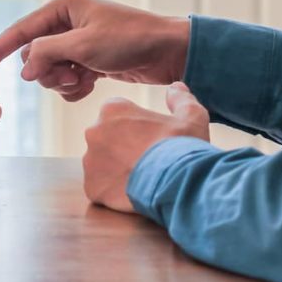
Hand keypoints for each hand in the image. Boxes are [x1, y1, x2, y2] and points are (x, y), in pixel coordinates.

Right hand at [0, 0, 190, 101]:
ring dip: (62, 81)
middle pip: (33, 56)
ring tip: (84, 78)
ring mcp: (77, 43)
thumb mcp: (84, 45)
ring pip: (49, 72)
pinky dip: (75, 87)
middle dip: (47, 71)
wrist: (167, 53)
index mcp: (63, 6)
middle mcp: (67, 22)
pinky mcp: (88, 61)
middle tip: (71, 73)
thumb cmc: (130, 40)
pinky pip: (66, 81)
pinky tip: (92, 83)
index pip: (19, 31)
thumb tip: (26, 70)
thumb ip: (47, 53)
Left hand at [83, 82, 209, 211]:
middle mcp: (94, 132)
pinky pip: (101, 188)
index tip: (151, 139)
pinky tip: (134, 193)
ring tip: (142, 179)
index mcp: (112, 109)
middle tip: (146, 160)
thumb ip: (181, 98)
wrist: (176, 183)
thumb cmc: (182, 146)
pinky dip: (113, 192)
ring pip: (101, 165)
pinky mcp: (92, 187)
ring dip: (117, 170)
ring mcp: (90, 161)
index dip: (136, 127)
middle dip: (122, 148)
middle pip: (107, 139)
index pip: (119, 115)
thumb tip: (176, 87)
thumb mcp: (191, 116)